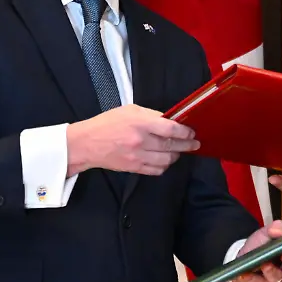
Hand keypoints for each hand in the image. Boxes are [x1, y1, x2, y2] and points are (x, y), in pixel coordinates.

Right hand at [66, 104, 199, 175]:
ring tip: (178, 151)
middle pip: (172, 145)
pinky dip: (164, 166)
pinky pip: (156, 170)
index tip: (191, 132)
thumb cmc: (107, 124)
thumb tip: (169, 120)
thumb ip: (151, 115)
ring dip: (176, 156)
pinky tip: (165, 160)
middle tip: (194, 143)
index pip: (170, 128)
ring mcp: (138, 156)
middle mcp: (141, 141)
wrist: (87, 143)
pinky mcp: (134, 168)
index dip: (185, 131)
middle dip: (187, 145)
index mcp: (140, 123)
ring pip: (167, 160)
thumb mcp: (130, 110)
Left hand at [232, 220, 281, 281]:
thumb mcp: (266, 234)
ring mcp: (276, 280)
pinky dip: (251, 279)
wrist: (245, 259)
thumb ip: (273, 229)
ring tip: (265, 264)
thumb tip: (280, 227)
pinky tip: (245, 274)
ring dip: (271, 271)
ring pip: (277, 278)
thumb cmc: (262, 245)